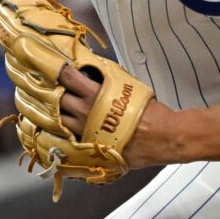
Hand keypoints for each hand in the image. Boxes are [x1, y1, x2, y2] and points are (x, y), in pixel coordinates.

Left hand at [59, 63, 179, 168]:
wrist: (163, 138)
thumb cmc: (150, 112)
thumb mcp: (130, 88)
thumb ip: (110, 80)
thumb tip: (97, 73)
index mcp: (95, 95)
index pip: (67, 78)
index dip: (60, 72)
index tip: (57, 70)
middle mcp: (85, 113)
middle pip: (57, 99)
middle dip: (56, 93)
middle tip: (58, 90)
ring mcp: (84, 133)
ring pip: (59, 121)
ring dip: (58, 113)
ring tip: (61, 110)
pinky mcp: (89, 148)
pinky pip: (68, 140)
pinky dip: (65, 133)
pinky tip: (67, 129)